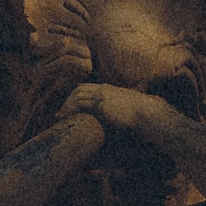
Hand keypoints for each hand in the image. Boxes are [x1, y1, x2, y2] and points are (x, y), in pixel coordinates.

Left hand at [57, 82, 175, 136]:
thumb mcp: (128, 108)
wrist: (147, 113)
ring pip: (76, 95)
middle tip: (60, 111)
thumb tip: (117, 118)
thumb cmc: (141, 114)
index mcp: (110, 89)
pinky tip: (63, 117)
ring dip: (66, 105)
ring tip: (58, 116)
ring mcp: (101, 96)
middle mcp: (104, 89)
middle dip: (68, 99)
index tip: (69, 105)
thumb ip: (119, 109)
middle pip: (79, 89)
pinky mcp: (100, 104)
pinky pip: (79, 104)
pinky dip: (69, 110)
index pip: (87, 87)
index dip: (76, 95)